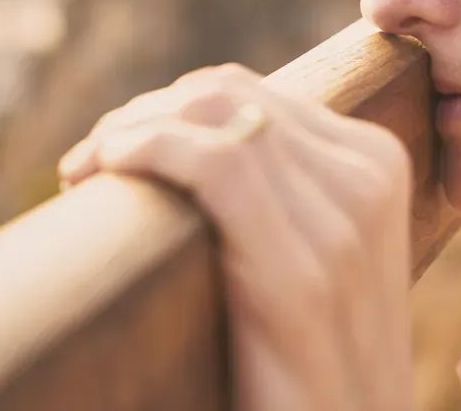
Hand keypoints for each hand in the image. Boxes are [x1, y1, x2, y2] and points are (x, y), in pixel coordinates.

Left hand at [57, 63, 413, 410]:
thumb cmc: (314, 367)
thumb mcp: (319, 261)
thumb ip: (286, 197)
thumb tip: (185, 142)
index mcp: (376, 165)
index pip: (250, 94)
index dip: (168, 110)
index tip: (114, 152)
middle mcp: (369, 177)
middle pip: (225, 94)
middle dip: (141, 115)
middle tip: (88, 167)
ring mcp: (344, 221)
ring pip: (212, 113)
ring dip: (128, 132)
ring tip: (83, 175)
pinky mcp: (301, 274)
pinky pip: (213, 163)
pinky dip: (144, 151)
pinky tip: (100, 174)